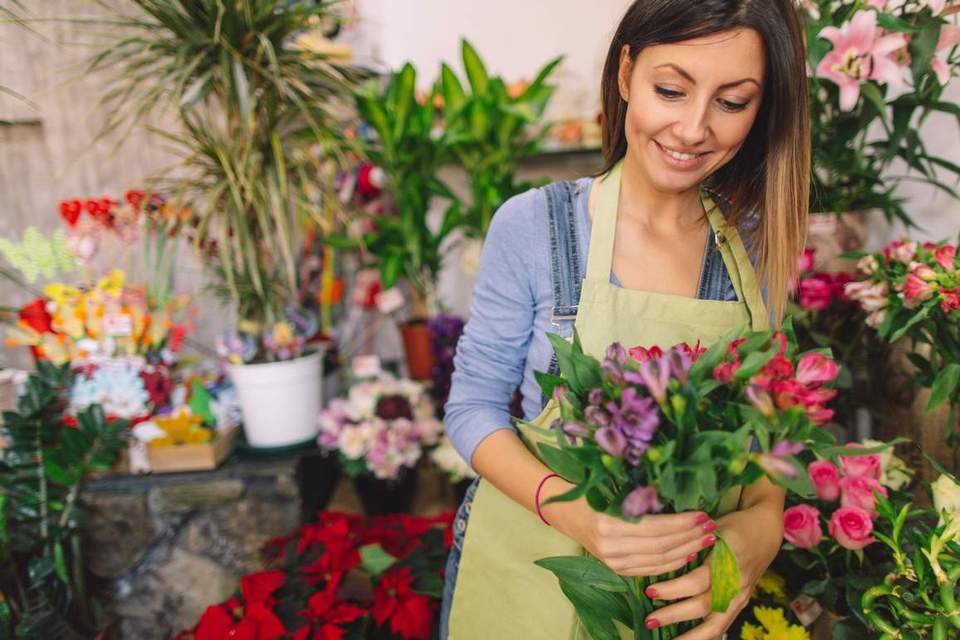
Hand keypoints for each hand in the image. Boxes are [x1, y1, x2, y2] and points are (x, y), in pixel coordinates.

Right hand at [541, 478, 717, 576]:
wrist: (567, 514)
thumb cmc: (593, 495)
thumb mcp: (615, 490)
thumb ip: (642, 497)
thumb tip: (679, 493)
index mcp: (609, 523)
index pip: (655, 528)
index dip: (682, 523)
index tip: (702, 515)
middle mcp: (611, 547)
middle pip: (661, 546)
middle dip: (689, 537)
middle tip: (711, 527)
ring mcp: (614, 562)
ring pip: (659, 560)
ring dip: (686, 550)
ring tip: (706, 539)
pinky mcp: (618, 570)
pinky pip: (651, 570)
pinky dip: (673, 563)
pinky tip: (688, 553)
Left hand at [641, 502, 783, 638]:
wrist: (767, 531)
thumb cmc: (735, 526)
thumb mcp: (714, 526)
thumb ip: (692, 540)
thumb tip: (659, 548)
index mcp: (726, 561)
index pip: (696, 581)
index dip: (673, 589)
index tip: (650, 592)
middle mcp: (734, 583)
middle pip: (703, 606)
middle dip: (674, 615)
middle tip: (650, 620)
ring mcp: (740, 596)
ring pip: (716, 624)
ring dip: (691, 636)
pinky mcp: (741, 603)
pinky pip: (723, 625)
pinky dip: (706, 635)